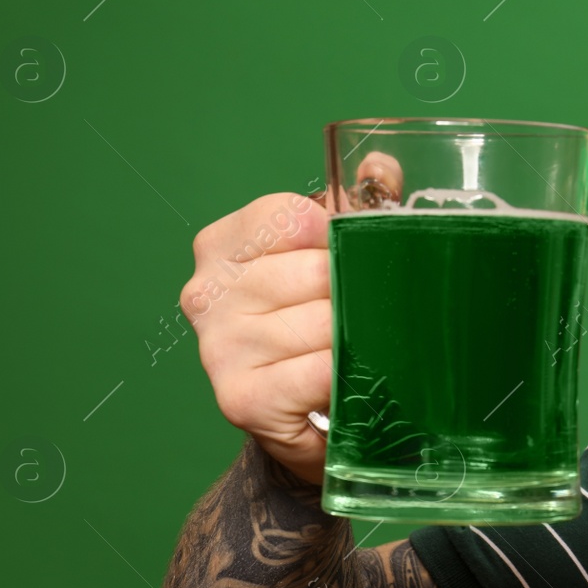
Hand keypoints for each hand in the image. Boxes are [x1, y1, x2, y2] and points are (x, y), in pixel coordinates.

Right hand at [183, 153, 402, 483]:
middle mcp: (207, 293)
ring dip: (360, 338)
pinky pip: (320, 370)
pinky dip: (348, 376)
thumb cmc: (314, 325)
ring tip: (369, 349)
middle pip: (315, 271)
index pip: (292, 217)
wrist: (298, 420)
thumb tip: (380, 167)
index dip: (340, 236)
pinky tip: (351, 382)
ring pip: (324, 323)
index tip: (358, 257)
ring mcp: (218, 347)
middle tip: (379, 312)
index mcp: (223, 245)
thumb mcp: (331, 254)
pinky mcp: (239, 398)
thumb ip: (358, 202)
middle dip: (359, 291)